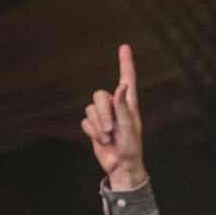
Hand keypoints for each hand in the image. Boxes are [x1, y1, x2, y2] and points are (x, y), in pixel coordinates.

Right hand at [81, 44, 145, 190]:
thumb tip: (121, 86)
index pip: (127, 79)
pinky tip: (101, 141)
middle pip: (99, 96)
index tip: (124, 47)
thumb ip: (123, 108)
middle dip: (101, 113)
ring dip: (97, 126)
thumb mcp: (128, 128)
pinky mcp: (93, 127)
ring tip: (107, 138)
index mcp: (129, 105)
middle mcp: (115, 107)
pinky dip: (91, 132)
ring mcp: (103, 117)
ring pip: (90, 110)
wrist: (121, 167)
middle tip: (109, 129)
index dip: (125, 63)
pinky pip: (85, 122)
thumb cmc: (130, 148)